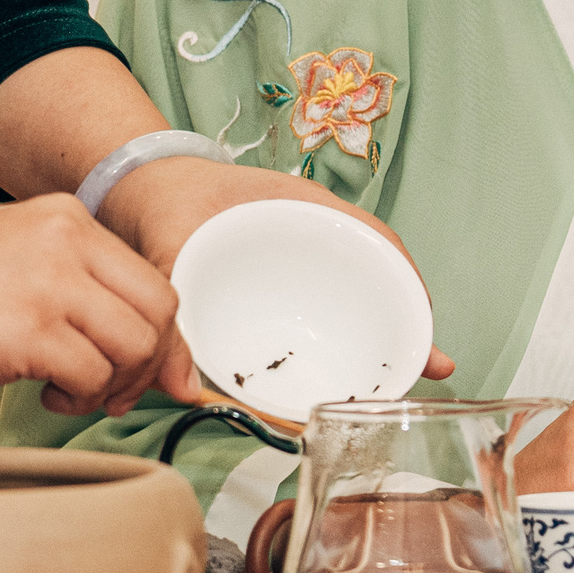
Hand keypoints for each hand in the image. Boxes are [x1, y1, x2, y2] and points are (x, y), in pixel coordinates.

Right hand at [0, 193, 180, 416]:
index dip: (163, 337)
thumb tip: (155, 359)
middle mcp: (69, 240)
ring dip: (113, 385)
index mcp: (69, 219)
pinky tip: (45, 393)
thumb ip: (82, 293)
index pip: (155, 280)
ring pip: (136, 346)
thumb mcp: (20, 267)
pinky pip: (94, 375)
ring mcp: (52, 283)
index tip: (154, 373)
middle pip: (160, 311)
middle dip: (148, 365)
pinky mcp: (30, 328)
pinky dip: (79, 398)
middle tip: (112, 390)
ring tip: (71, 389)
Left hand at [96, 154, 456, 400]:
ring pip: (354, 297)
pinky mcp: (281, 287)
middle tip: (434, 366)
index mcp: (298, 207)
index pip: (370, 236)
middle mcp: (311, 234)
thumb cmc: (166, 198)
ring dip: (379, 334)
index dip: (404, 277)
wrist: (139, 188)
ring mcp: (301, 259)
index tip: (423, 317)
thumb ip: (168, 302)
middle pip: (375, 274)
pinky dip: (340, 341)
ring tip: (405, 381)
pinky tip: (346, 378)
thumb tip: (179, 384)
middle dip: (407, 318)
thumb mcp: (167, 242)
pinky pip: (322, 312)